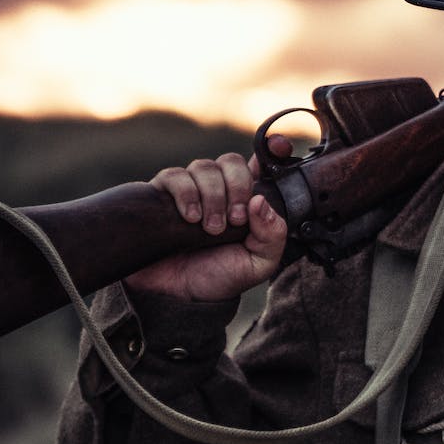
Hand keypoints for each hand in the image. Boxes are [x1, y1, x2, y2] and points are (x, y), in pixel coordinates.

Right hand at [124, 136, 291, 302]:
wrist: (180, 296)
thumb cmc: (220, 276)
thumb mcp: (259, 263)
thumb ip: (272, 235)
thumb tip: (260, 201)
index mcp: (247, 200)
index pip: (261, 163)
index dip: (272, 149)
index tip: (279, 147)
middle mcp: (220, 189)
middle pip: (231, 161)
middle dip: (237, 187)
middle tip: (236, 219)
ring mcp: (191, 189)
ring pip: (204, 167)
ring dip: (212, 197)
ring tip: (211, 228)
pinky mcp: (163, 195)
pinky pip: (175, 176)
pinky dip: (186, 194)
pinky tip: (190, 218)